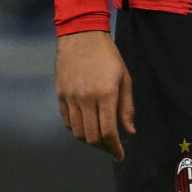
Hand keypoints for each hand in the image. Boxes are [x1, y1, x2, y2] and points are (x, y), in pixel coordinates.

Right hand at [57, 29, 134, 159]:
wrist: (82, 35)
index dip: (114, 148)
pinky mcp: (60, 94)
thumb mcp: (124, 78)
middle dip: (103, 147)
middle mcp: (86, 98)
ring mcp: (71, 97)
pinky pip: (67, 121)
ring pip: (77, 132)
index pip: (108, 132)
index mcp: (106, 94)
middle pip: (91, 137)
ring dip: (89, 140)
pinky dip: (77, 129)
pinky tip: (86, 126)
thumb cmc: (108, 56)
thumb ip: (127, 107)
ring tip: (99, 139)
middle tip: (111, 147)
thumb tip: (130, 131)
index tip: (119, 156)